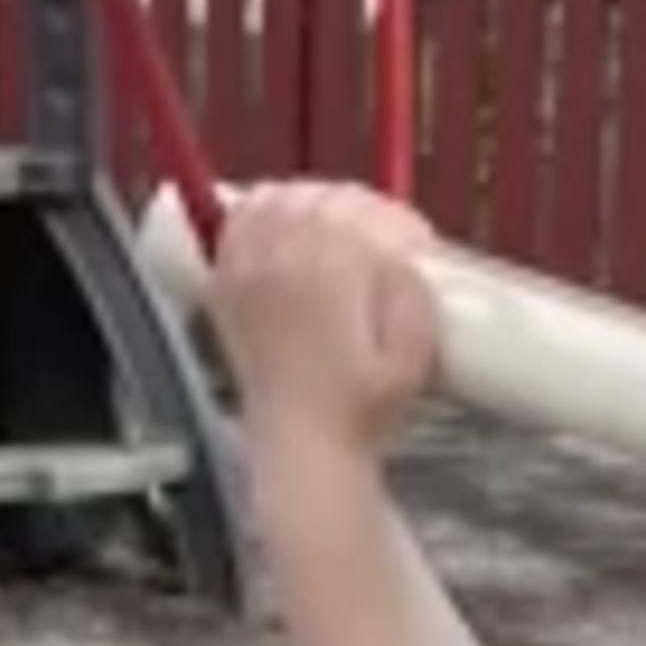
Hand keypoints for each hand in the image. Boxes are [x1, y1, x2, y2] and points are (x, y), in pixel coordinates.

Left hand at [209, 182, 442, 460]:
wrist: (304, 447)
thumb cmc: (361, 409)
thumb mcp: (411, 358)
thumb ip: (412, 295)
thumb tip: (400, 255)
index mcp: (332, 266)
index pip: (367, 210)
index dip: (398, 223)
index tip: (418, 246)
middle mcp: (283, 254)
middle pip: (326, 197)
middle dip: (363, 211)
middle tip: (385, 240)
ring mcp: (249, 265)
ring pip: (282, 197)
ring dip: (316, 203)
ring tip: (339, 229)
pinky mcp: (228, 283)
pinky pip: (239, 220)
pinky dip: (262, 209)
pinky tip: (283, 223)